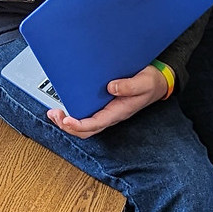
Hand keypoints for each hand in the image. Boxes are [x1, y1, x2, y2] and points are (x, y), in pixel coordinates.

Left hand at [48, 64, 166, 138]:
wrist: (158, 82)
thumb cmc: (151, 83)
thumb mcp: (145, 82)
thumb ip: (130, 86)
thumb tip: (111, 88)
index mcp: (119, 112)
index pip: (96, 124)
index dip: (79, 125)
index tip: (67, 120)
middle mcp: (111, 114)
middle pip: (86, 130)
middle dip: (68, 126)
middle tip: (54, 115)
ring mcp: (107, 111)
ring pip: (84, 125)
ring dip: (67, 122)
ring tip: (54, 114)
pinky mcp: (104, 105)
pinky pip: (87, 115)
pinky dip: (73, 114)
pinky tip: (65, 107)